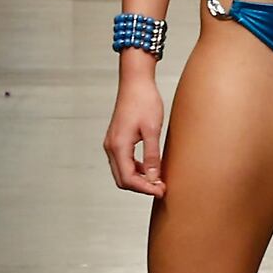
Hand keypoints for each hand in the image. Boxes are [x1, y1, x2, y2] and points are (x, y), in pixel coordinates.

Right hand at [104, 74, 167, 196]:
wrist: (135, 81)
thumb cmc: (144, 101)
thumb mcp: (153, 129)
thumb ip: (152, 155)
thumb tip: (154, 178)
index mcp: (119, 145)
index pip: (128, 178)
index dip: (145, 188)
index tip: (161, 190)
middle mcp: (111, 146)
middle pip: (122, 179)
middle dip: (141, 187)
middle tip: (161, 188)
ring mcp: (112, 143)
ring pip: (122, 172)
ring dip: (138, 179)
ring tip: (158, 181)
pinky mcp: (116, 139)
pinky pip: (123, 162)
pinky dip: (135, 170)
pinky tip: (150, 168)